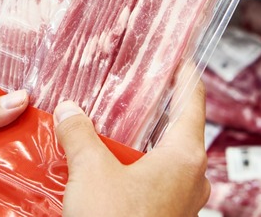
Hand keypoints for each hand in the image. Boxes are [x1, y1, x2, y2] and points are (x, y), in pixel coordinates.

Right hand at [56, 82, 209, 216]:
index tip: (179, 58)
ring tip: (117, 128)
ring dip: (143, 143)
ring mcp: (183, 202)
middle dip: (155, 110)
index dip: (184, 75)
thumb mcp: (91, 172)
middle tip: (137, 90)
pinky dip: (139, 169)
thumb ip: (80, 135)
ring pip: (166, 159)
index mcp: (185, 157)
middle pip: (178, 130)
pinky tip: (112, 168)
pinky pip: (157, 183)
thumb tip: (68, 112)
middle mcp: (192, 178)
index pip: (193, 101)